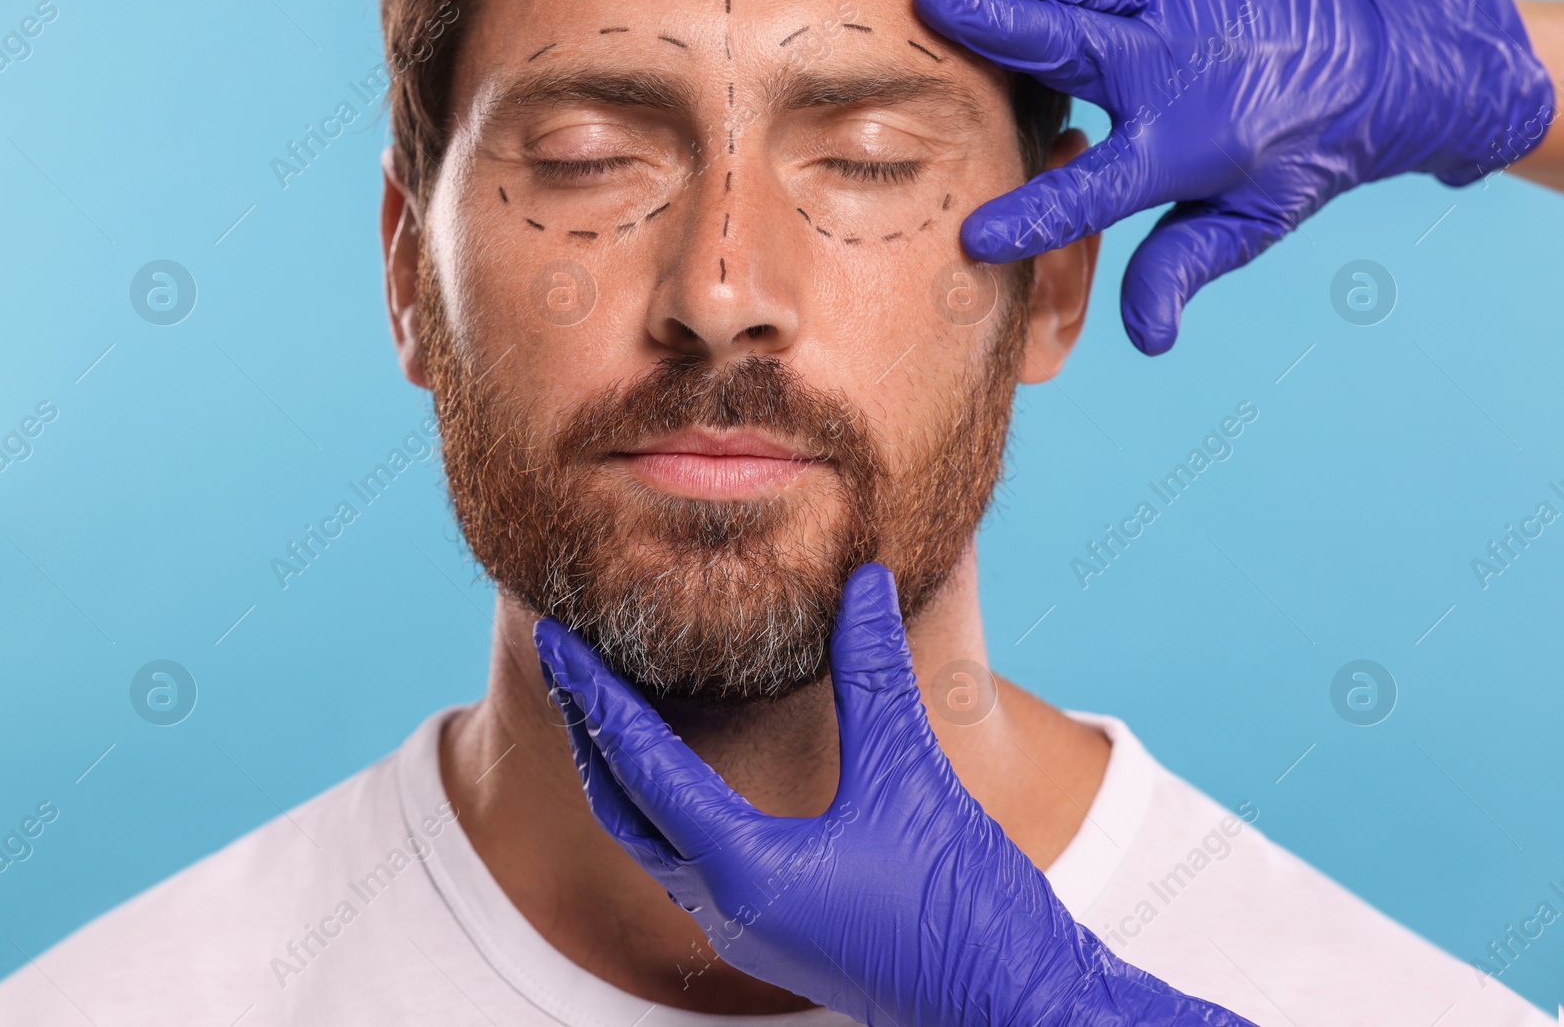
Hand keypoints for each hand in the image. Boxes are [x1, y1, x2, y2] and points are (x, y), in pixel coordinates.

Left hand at [533, 563, 1258, 1026]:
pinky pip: (689, 859)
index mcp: (742, 870)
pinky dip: (665, 803)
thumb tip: (866, 583)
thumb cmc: (965, 908)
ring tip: (607, 703)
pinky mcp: (774, 933)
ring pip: (652, 840)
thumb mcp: (912, 777)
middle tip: (563, 659)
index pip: (641, 765)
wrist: (1016, 1005)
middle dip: (589, 730)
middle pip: (625, 806)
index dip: (594, 693)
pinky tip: (682, 770)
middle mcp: (726, 907)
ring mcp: (746, 928)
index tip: (553, 638)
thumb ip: (876, 677)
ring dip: (622, 770)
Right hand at [914, 0, 1554, 354]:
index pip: (1092, 193)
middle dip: (998, 25)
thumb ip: (1182, 270)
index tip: (977, 239)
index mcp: (1179, 147)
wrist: (1384, 59)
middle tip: (933, 3)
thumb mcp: (1248, 223)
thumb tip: (1147, 339)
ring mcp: (1178, 3)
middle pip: (1069, 46)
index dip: (1033, 218)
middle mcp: (1171, 69)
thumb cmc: (1302, 152)